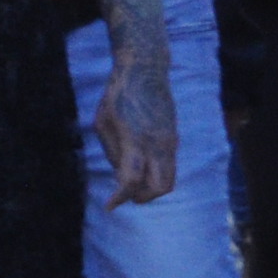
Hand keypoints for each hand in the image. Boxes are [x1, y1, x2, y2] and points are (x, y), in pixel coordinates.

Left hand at [98, 61, 177, 208]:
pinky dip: (156, 173)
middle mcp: (158, 144)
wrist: (145, 71)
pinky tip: (140, 164)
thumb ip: (113, 152)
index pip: (132, 180)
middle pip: (160, 188)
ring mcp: (170, 141)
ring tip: (131, 181)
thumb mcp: (103, 124)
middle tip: (124, 195)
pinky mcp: (174, 137)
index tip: (110, 206)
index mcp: (136, 140)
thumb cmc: (117, 96)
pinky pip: (169, 165)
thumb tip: (121, 175)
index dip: (120, 198)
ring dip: (151, 187)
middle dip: (142, 198)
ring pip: (170, 179)